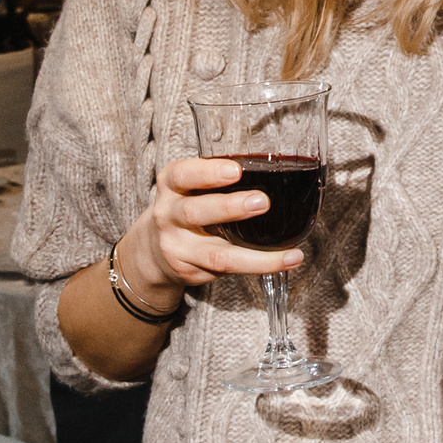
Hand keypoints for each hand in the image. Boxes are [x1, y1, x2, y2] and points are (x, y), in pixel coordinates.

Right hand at [127, 155, 306, 296]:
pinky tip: (285, 262)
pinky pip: (226, 271)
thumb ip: (220, 180)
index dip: (208, 172)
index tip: (236, 170)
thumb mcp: (191, 187)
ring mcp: (177, 247)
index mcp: (171, 185)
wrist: (154, 249)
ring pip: (217, 255)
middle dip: (229, 208)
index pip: (183, 175)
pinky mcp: (188, 271)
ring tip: (288, 254)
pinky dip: (259, 267)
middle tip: (261, 201)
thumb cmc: (187, 207)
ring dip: (256, 256)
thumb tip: (278, 174)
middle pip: (194, 212)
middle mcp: (168, 215)